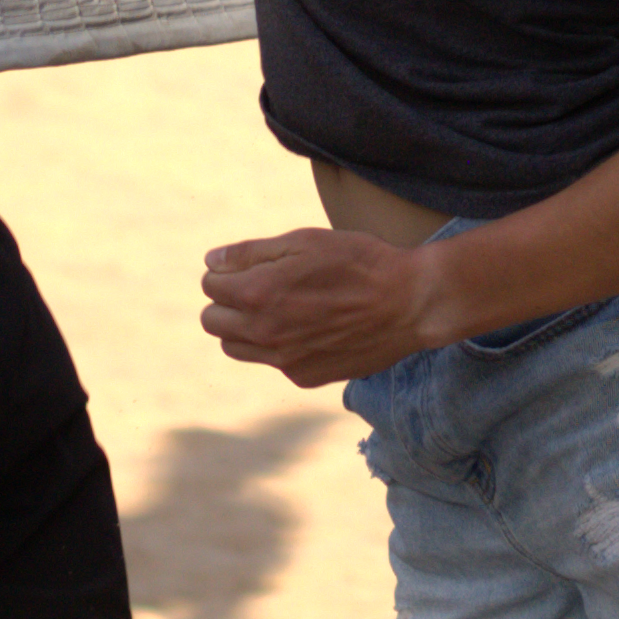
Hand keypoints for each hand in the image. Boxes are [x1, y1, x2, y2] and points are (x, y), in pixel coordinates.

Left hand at [200, 224, 458, 386]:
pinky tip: (310, 327)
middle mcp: (263, 333)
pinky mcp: (303, 376)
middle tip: (257, 287)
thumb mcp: (305, 241)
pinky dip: (279, 345)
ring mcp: (283, 361)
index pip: (210, 285)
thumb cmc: (359, 262)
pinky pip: (272, 361)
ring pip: (235, 347)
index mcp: (258, 294)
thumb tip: (212, 259)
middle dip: (226, 302)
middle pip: (212, 321)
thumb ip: (251, 252)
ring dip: (243, 327)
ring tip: (277, 309)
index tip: (248, 266)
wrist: (408, 304)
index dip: (226, 271)